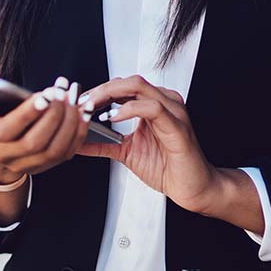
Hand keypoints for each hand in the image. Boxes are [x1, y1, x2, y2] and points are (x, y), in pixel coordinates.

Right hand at [0, 76, 92, 180]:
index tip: (43, 94)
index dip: (27, 115)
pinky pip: (67, 153)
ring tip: (76, 98)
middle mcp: (6, 156)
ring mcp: (28, 165)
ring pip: (54, 150)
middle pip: (35, 142)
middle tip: (64, 91)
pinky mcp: (46, 165)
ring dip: (69, 124)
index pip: (8, 131)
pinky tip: (83, 111)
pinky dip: (78, 133)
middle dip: (54, 116)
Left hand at [75, 75, 220, 213]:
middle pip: (128, 82)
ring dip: (110, 95)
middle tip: (81, 102)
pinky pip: (153, 108)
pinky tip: (113, 117)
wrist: (192, 188)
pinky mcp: (177, 127)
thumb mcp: (126, 152)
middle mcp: (164, 102)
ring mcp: (172, 112)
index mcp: (153, 104)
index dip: (98, 91)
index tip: (78, 102)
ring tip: (92, 107)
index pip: (122, 86)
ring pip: (139, 87)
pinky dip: (130, 109)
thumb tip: (78, 141)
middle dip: (100, 89)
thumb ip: (103, 143)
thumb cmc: (167, 168)